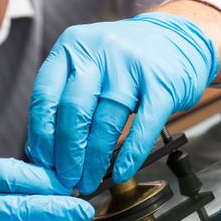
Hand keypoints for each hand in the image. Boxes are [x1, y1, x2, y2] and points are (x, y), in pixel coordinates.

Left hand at [26, 12, 218, 192]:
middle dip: (68, 154)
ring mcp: (133, 66)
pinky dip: (130, 155)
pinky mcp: (163, 84)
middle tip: (67, 179)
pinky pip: (143, 127)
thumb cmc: (126, 61)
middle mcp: (100, 51)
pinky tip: (122, 172)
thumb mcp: (90, 65)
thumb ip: (66, 96)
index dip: (42, 136)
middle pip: (74, 112)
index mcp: (74, 46)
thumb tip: (43, 146)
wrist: (178, 39)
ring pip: (106, 123)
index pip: (46, 96)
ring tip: (89, 181)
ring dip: (95, 161)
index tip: (45, 162)